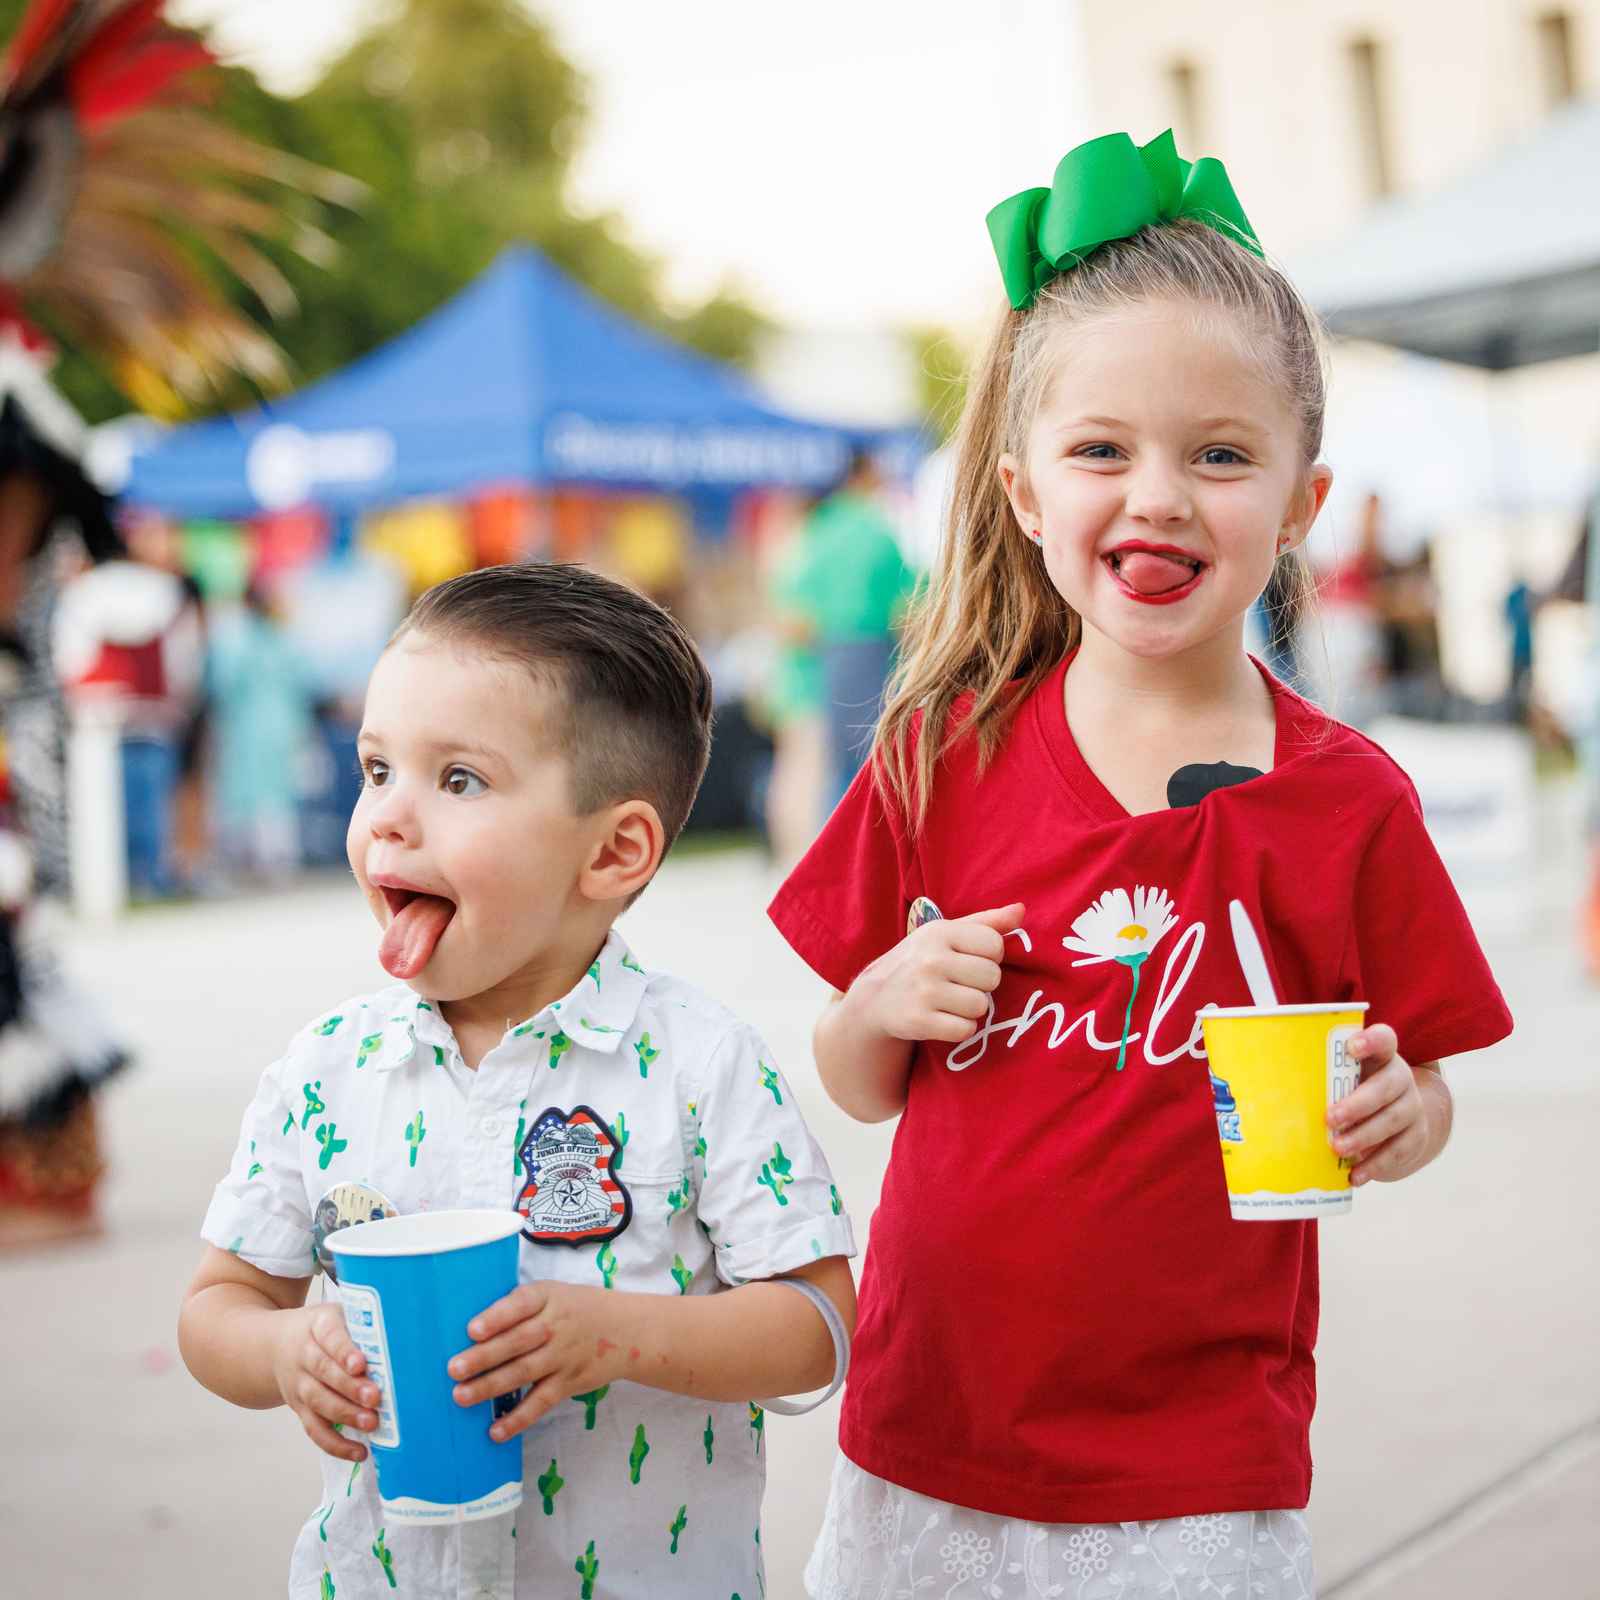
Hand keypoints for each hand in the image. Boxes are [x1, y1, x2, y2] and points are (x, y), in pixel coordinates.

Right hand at [271, 1303, 379, 1462]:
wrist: (275, 1346)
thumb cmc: (323, 1329)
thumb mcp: (339, 1314)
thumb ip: (365, 1324)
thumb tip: (408, 1335)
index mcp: (319, 1325)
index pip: (331, 1336)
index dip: (344, 1351)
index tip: (360, 1364)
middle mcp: (304, 1355)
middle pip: (324, 1371)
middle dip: (350, 1387)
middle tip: (375, 1398)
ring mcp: (299, 1384)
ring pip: (318, 1402)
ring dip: (345, 1415)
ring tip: (371, 1423)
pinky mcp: (299, 1409)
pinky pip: (314, 1429)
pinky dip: (335, 1444)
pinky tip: (358, 1451)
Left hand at [449, 1281, 621, 1441]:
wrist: (627, 1329)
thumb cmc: (575, 1308)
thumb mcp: (553, 1294)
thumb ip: (518, 1307)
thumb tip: (470, 1331)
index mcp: (547, 1297)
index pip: (521, 1304)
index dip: (497, 1317)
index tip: (472, 1330)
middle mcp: (554, 1325)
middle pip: (517, 1342)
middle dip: (484, 1357)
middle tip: (454, 1369)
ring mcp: (562, 1356)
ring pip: (523, 1372)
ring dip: (491, 1386)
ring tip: (462, 1397)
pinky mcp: (568, 1383)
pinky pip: (541, 1402)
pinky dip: (519, 1418)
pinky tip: (496, 1430)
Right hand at [849, 902, 1023, 1044]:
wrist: (876, 997)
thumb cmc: (921, 960)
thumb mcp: (947, 934)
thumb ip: (987, 922)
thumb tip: (1021, 910)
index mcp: (940, 932)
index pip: (995, 944)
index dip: (989, 956)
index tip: (970, 960)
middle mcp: (930, 959)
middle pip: (992, 977)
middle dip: (981, 984)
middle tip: (959, 983)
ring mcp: (923, 991)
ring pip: (980, 1005)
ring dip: (971, 1008)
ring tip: (950, 1001)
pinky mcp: (919, 1021)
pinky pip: (965, 1030)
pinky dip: (959, 1028)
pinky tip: (943, 1018)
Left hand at [1326, 1024, 1438, 1184]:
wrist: (1398, 1121)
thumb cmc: (1353, 1092)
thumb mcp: (1341, 1078)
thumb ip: (1318, 1077)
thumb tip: (1264, 1088)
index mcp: (1380, 1056)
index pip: (1384, 1039)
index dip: (1372, 1040)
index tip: (1352, 1047)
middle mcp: (1400, 1077)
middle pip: (1387, 1085)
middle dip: (1358, 1103)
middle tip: (1330, 1119)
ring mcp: (1412, 1106)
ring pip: (1393, 1119)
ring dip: (1363, 1136)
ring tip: (1337, 1148)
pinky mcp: (1417, 1135)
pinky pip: (1399, 1150)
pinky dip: (1375, 1164)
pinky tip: (1354, 1175)